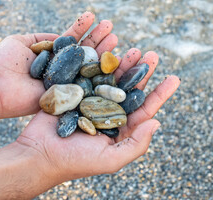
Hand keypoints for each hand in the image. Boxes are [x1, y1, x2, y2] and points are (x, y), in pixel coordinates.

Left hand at [0, 12, 117, 118]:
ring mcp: (65, 82)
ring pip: (88, 66)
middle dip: (98, 38)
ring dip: (102, 51)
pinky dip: (99, 74)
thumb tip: (64, 36)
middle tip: (110, 26)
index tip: (94, 16)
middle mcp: (61, 69)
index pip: (72, 40)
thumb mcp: (21, 41)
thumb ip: (44, 38)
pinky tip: (111, 60)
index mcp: (52, 56)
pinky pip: (85, 84)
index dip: (83, 28)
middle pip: (84, 52)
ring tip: (114, 37)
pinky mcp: (66, 96)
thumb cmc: (3, 62)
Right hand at [16, 48, 179, 185]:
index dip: (160, 93)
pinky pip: (91, 74)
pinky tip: (109, 51)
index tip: (174, 78)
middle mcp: (108, 113)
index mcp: (120, 129)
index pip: (145, 109)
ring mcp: (92, 101)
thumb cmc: (75, 162)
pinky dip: (100, 62)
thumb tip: (157, 121)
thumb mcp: (111, 159)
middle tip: (153, 55)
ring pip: (112, 79)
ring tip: (134, 49)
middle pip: (130, 89)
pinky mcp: (76, 92)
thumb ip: (137, 143)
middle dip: (142, 72)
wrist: (38, 154)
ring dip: (123, 64)